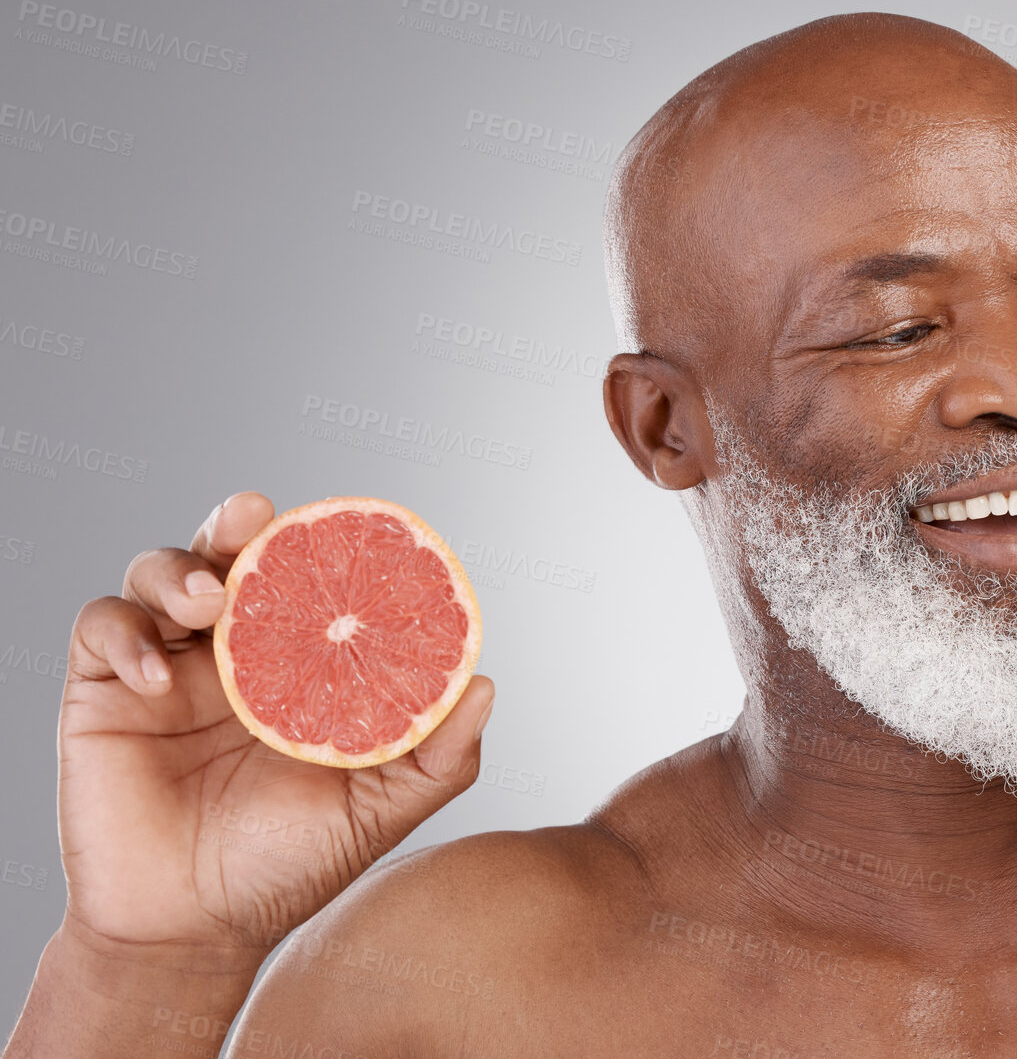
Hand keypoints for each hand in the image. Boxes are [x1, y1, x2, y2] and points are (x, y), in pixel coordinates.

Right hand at [56, 492, 495, 961]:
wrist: (195, 931)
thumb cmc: (287, 865)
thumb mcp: (379, 809)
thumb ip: (437, 754)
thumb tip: (485, 684)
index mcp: (296, 664)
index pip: (305, 580)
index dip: (319, 546)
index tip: (346, 527)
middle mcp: (232, 653)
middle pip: (227, 554)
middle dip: (238, 523)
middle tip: (255, 515)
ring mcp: (167, 667)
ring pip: (160, 573)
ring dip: (180, 569)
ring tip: (210, 602)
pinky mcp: (103, 692)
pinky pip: (101, 629)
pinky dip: (126, 635)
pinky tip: (158, 676)